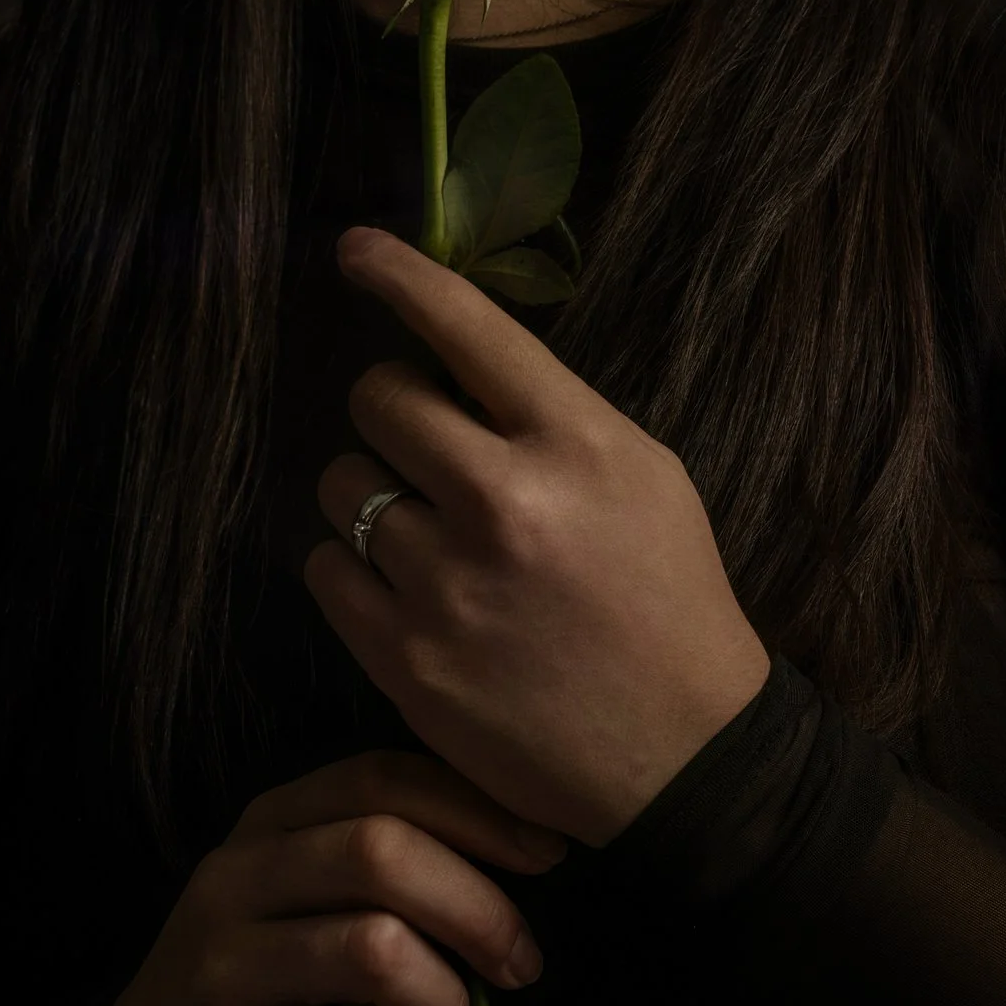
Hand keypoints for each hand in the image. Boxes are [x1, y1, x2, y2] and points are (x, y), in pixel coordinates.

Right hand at [81, 750, 563, 1005]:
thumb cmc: (256, 975)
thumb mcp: (297, 894)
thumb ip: (377, 859)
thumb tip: (523, 850)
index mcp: (268, 824)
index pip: (380, 778)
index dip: (476, 808)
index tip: (548, 852)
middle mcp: (239, 878)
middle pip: (382, 853)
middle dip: (478, 908)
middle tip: (520, 964)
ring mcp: (226, 966)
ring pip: (378, 952)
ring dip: (447, 1004)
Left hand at [306, 225, 770, 846]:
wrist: (684, 755)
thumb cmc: (668, 597)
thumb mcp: (642, 472)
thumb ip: (549, 413)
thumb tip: (450, 360)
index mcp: (574, 442)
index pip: (465, 325)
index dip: (400, 273)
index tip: (355, 250)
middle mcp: (503, 501)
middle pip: (379, 397)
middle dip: (393, 408)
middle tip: (425, 445)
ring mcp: (445, 583)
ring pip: (341, 482)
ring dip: (369, 492)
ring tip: (422, 528)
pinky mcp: (403, 657)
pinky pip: (322, 567)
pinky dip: (350, 566)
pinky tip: (402, 586)